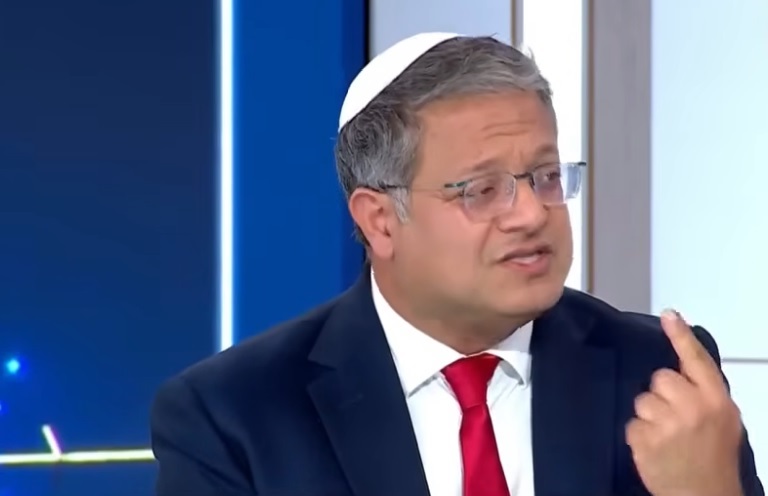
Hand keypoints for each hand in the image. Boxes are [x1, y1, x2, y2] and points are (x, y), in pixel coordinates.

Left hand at [626, 309, 743, 495]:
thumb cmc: (714, 458)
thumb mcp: (724, 421)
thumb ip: (705, 393)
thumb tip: (683, 366)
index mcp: (717, 401)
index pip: (697, 361)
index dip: (681, 337)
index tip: (669, 315)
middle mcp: (693, 407)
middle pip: (660, 378)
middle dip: (662, 394)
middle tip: (674, 417)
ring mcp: (667, 424)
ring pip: (642, 400)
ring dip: (649, 416)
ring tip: (665, 437)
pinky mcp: (645, 439)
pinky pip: (632, 424)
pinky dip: (639, 435)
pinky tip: (654, 449)